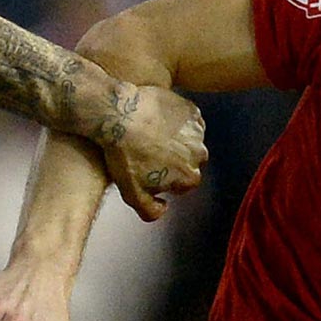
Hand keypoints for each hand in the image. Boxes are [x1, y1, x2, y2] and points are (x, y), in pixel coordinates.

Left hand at [99, 85, 206, 220]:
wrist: (120, 115)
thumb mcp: (131, 194)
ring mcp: (197, 131)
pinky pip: (188, 120)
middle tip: (150, 152)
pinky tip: (158, 122)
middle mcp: (200, 154)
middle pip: (190, 162)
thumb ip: (151, 211)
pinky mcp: (191, 110)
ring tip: (152, 136)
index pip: (184, 184)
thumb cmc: (125, 155)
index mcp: (190, 177)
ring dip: (177, 140)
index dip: (167, 178)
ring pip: (190, 141)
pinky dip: (177, 122)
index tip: (151, 171)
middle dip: (175, 160)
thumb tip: (164, 208)